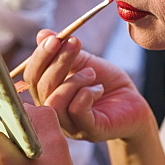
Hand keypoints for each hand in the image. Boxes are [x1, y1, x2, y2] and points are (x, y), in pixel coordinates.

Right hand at [23, 30, 151, 141]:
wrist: (133, 103)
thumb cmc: (106, 83)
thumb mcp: (85, 62)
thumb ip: (64, 51)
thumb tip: (42, 34)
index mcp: (48, 94)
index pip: (31, 76)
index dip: (40, 56)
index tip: (56, 38)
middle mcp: (53, 112)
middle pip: (41, 87)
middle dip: (58, 61)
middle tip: (75, 44)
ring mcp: (69, 125)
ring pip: (55, 101)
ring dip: (73, 80)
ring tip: (92, 73)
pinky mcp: (88, 131)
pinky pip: (76, 111)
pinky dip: (86, 94)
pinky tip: (98, 89)